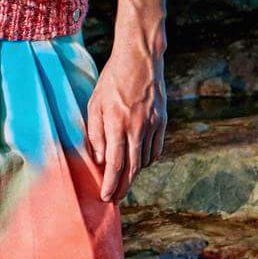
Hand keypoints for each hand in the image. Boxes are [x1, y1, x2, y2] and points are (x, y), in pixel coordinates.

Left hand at [87, 37, 166, 203]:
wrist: (140, 58)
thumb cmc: (112, 80)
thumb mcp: (95, 103)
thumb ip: (95, 132)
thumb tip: (99, 158)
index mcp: (117, 124)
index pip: (115, 163)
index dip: (110, 184)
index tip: (106, 197)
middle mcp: (136, 127)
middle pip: (133, 168)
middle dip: (124, 187)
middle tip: (116, 199)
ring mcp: (152, 125)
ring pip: (145, 160)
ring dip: (135, 174)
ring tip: (125, 181)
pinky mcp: (162, 121)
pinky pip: (156, 148)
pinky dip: (148, 159)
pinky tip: (140, 162)